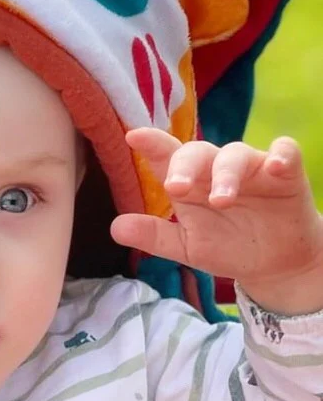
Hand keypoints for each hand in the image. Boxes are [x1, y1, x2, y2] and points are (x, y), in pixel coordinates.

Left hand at [111, 128, 322, 314]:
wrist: (275, 264)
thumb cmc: (226, 244)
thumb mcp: (187, 246)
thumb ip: (154, 236)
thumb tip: (115, 228)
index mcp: (188, 179)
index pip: (166, 155)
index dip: (150, 142)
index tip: (133, 137)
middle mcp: (216, 167)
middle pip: (197, 152)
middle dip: (184, 165)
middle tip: (176, 187)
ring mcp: (251, 168)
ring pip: (235, 154)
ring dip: (226, 173)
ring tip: (221, 199)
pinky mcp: (285, 174)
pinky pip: (286, 153)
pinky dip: (282, 155)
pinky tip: (276, 165)